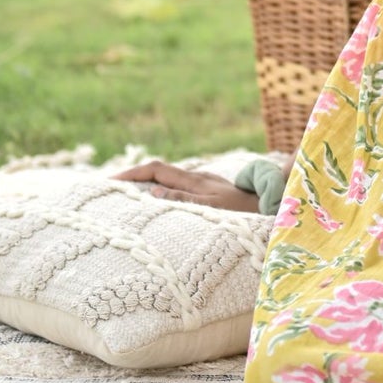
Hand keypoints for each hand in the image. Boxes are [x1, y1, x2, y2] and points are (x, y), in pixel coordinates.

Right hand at [112, 160, 258, 212]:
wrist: (274, 209)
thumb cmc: (246, 213)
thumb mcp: (214, 209)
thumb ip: (184, 199)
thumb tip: (152, 191)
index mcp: (195, 180)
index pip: (156, 169)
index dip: (132, 173)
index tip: (110, 181)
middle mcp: (197, 179)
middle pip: (158, 171)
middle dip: (133, 177)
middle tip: (109, 189)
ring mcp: (204, 185)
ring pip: (168, 180)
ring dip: (146, 185)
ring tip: (125, 199)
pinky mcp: (211, 193)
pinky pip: (178, 189)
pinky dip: (161, 193)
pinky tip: (157, 205)